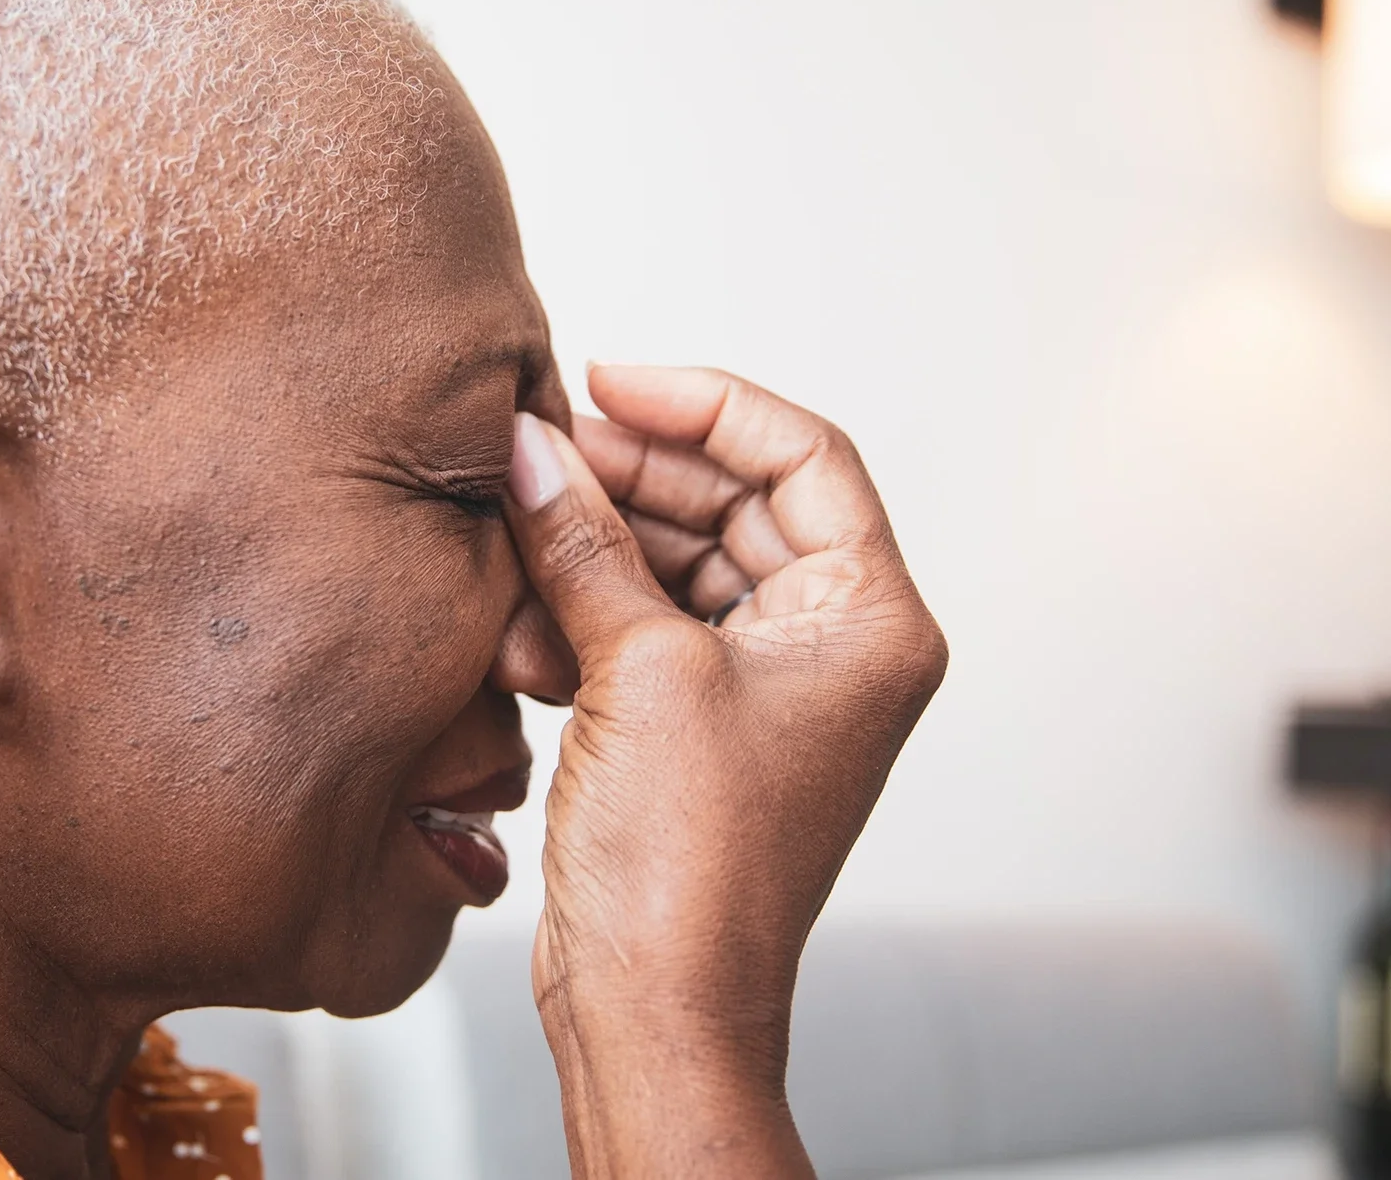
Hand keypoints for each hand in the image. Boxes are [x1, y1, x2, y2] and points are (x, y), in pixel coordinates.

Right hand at [506, 364, 946, 1177]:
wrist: (656, 1007)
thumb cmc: (691, 873)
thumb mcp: (636, 673)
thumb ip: (585, 545)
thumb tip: (536, 449)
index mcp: (870, 622)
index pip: (803, 456)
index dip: (702, 405)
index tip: (607, 383)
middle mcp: (833, 649)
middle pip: (736, 503)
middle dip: (634, 477)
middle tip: (543, 451)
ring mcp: (766, 690)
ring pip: (680, 565)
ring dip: (595, 553)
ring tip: (520, 540)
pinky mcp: (699, 728)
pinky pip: (645, 628)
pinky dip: (584, 615)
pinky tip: (524, 626)